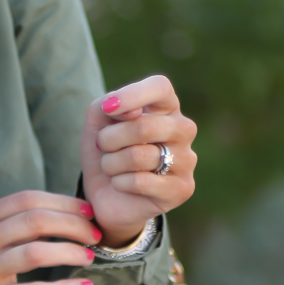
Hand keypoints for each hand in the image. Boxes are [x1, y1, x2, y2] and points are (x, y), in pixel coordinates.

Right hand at [0, 191, 99, 284]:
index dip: (62, 202)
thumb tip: (58, 215)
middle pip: (35, 221)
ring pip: (37, 253)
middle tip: (93, 234)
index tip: (86, 211)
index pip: (27, 199)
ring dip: (70, 253)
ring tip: (88, 256)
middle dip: (73, 225)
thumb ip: (8, 223)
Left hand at [80, 75, 197, 246]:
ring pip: (138, 156)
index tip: (107, 109)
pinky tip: (121, 185)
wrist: (107, 197)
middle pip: (143, 126)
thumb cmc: (107, 154)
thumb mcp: (97, 123)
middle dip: (110, 139)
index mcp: (167, 108)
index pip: (160, 87)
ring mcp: (187, 160)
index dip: (132, 95)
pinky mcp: (182, 189)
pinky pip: (140, 181)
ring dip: (111, 164)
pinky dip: (119, 183)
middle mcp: (183, 130)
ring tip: (111, 168)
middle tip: (102, 148)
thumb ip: (107, 106)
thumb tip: (134, 113)